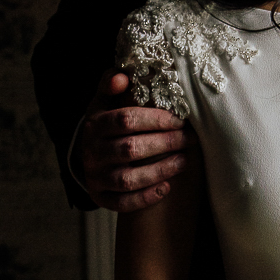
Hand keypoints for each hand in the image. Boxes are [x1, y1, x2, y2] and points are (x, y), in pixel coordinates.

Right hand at [74, 68, 194, 212]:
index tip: (180, 119)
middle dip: (164, 144)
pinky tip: (167, 187)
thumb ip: (112, 83)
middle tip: (190, 139)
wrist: (89, 153)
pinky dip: (145, 197)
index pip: (125, 120)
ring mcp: (95, 177)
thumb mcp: (105, 100)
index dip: (155, 120)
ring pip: (127, 179)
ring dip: (159, 170)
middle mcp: (91, 152)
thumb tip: (122, 77)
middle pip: (130, 149)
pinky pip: (122, 203)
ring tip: (184, 161)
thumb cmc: (107, 121)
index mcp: (94, 125)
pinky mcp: (100, 197)